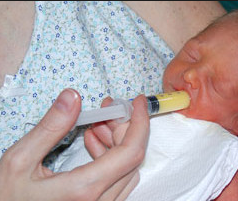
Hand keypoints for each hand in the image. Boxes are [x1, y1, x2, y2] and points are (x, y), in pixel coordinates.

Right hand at [0, 89, 149, 200]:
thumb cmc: (7, 199)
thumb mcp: (20, 161)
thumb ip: (50, 128)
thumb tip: (72, 98)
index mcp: (84, 189)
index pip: (131, 151)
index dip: (139, 122)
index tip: (138, 103)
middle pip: (131, 158)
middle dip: (124, 128)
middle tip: (108, 110)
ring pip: (127, 170)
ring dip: (117, 142)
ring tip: (96, 125)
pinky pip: (118, 181)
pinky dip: (111, 158)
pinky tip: (93, 144)